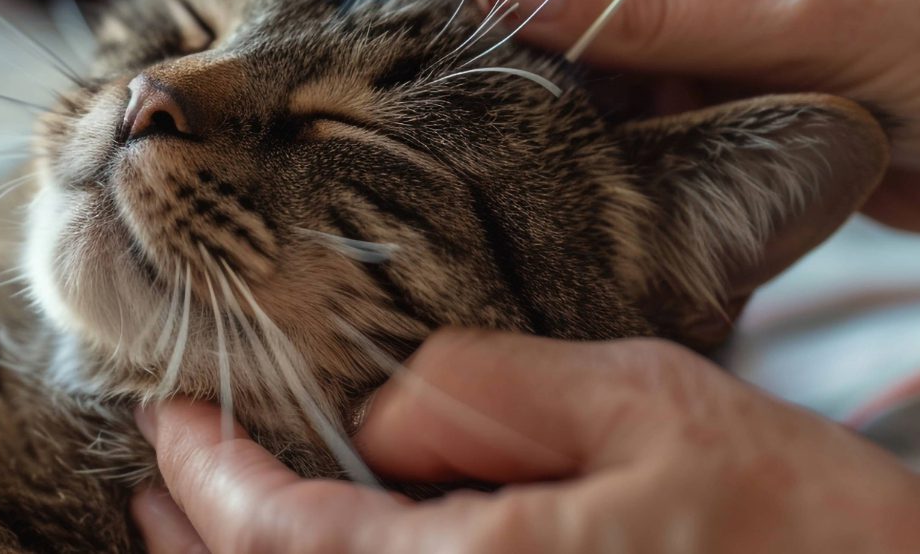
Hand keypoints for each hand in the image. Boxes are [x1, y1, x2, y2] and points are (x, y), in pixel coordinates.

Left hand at [131, 329, 919, 552]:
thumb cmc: (776, 509)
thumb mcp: (634, 400)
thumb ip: (487, 395)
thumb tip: (380, 418)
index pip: (284, 539)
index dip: (213, 478)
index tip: (169, 420)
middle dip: (200, 538)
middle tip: (157, 475)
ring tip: (189, 521)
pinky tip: (308, 550)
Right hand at [440, 0, 919, 229]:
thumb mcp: (805, 17)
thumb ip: (656, 10)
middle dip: (541, 2)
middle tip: (482, 51)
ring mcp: (716, 17)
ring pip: (609, 35)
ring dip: (576, 72)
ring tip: (535, 109)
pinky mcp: (718, 86)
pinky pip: (640, 94)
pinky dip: (614, 121)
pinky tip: (595, 147)